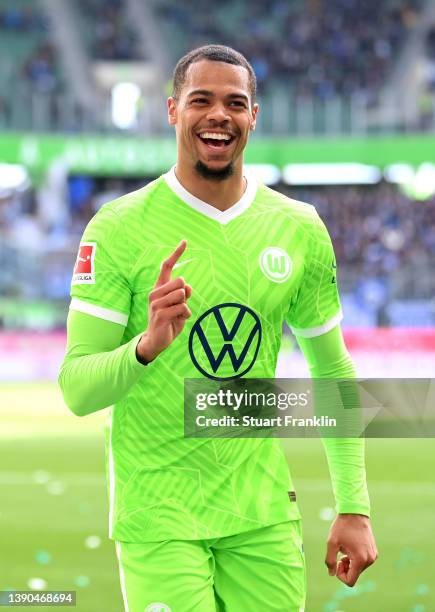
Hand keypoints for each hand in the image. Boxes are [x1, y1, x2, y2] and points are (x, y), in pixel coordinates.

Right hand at [136, 240, 191, 362]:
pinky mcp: (160, 314)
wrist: (156, 340)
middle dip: (186, 294)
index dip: (176, 254)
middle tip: (179, 306)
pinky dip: (185, 315)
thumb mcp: (179, 305)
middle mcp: (155, 292)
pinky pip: (182, 308)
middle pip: (181, 281)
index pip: (167, 266)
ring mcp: (156, 303)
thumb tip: (187, 287)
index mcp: (159, 288)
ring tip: (177, 315)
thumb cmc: (169, 320)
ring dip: (185, 307)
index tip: (185, 241)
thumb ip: (183, 294)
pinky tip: (177, 321)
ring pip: (183, 294)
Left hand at [325, 514, 377, 585]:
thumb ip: (330, 560)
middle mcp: (370, 560)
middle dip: (345, 568)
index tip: (337, 562)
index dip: (340, 575)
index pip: (350, 581)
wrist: (354, 512)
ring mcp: (373, 556)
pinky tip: (351, 547)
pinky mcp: (374, 551)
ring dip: (350, 563)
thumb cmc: (342, 527)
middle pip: (355, 574)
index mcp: (360, 559)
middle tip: (340, 554)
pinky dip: (356, 558)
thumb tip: (331, 574)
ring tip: (345, 549)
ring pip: (359, 569)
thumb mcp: (332, 543)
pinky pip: (363, 562)